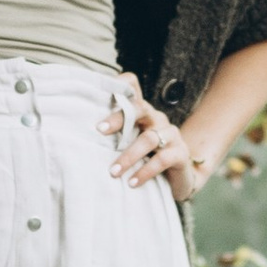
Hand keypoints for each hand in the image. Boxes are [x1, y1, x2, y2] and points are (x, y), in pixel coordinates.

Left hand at [107, 88, 202, 202]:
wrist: (178, 181)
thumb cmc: (147, 160)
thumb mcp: (130, 145)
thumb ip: (114, 137)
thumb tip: (85, 138)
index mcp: (143, 114)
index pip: (134, 88)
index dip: (121, 84)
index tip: (101, 91)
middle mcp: (158, 119)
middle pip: (140, 108)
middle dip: (118, 118)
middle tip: (100, 131)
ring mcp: (171, 135)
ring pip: (149, 138)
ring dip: (129, 156)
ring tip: (114, 172)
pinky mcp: (181, 153)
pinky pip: (162, 159)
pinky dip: (145, 171)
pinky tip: (132, 182)